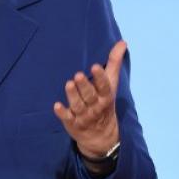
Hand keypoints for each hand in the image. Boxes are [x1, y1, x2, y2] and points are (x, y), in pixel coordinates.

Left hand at [53, 40, 126, 158]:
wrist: (102, 136)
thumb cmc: (104, 103)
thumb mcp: (111, 85)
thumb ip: (114, 63)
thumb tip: (122, 42)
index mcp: (105, 97)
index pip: (104, 87)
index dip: (100, 77)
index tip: (95, 66)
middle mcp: (95, 107)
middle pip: (90, 96)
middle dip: (84, 86)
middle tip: (78, 75)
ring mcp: (83, 116)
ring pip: (78, 106)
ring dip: (73, 96)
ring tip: (68, 84)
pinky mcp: (72, 123)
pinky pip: (67, 118)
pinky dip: (62, 112)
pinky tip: (56, 106)